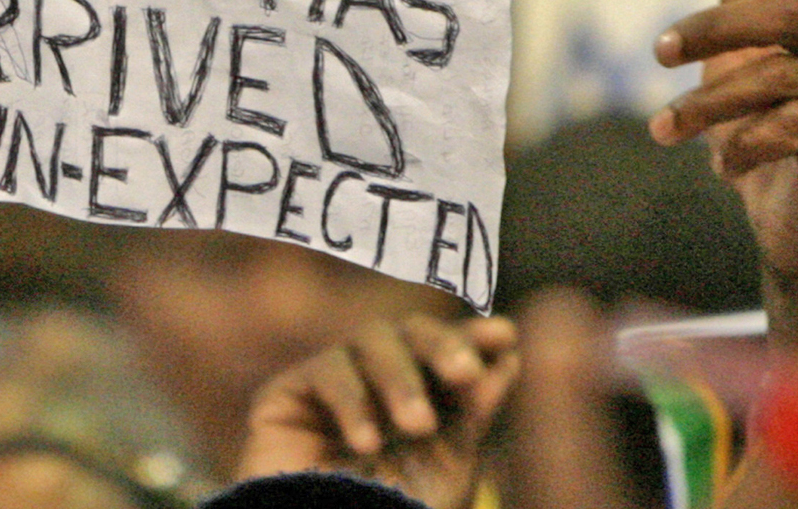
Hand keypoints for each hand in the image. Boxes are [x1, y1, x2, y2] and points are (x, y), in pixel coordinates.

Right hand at [235, 313, 518, 508]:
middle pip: (409, 331)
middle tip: (465, 372)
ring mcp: (332, 383)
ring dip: (400, 378)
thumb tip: (510, 354)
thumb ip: (474, 410)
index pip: (445, 350)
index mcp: (420, 397)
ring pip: (370, 340)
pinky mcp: (287, 395)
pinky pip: (326, 370)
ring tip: (418, 426)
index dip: (471, 337)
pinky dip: (352, 401)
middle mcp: (375, 382)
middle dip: (441, 346)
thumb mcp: (448, 467)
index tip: (504, 335)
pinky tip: (366, 444)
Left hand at [648, 0, 797, 343]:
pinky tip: (720, 166)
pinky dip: (740, 146)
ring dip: (705, 103)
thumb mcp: (740, 46)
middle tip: (658, 51)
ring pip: (780, 76)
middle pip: (792, 12)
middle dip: (713, 28)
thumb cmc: (763, 122)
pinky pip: (791, 128)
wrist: (782, 221)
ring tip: (662, 129)